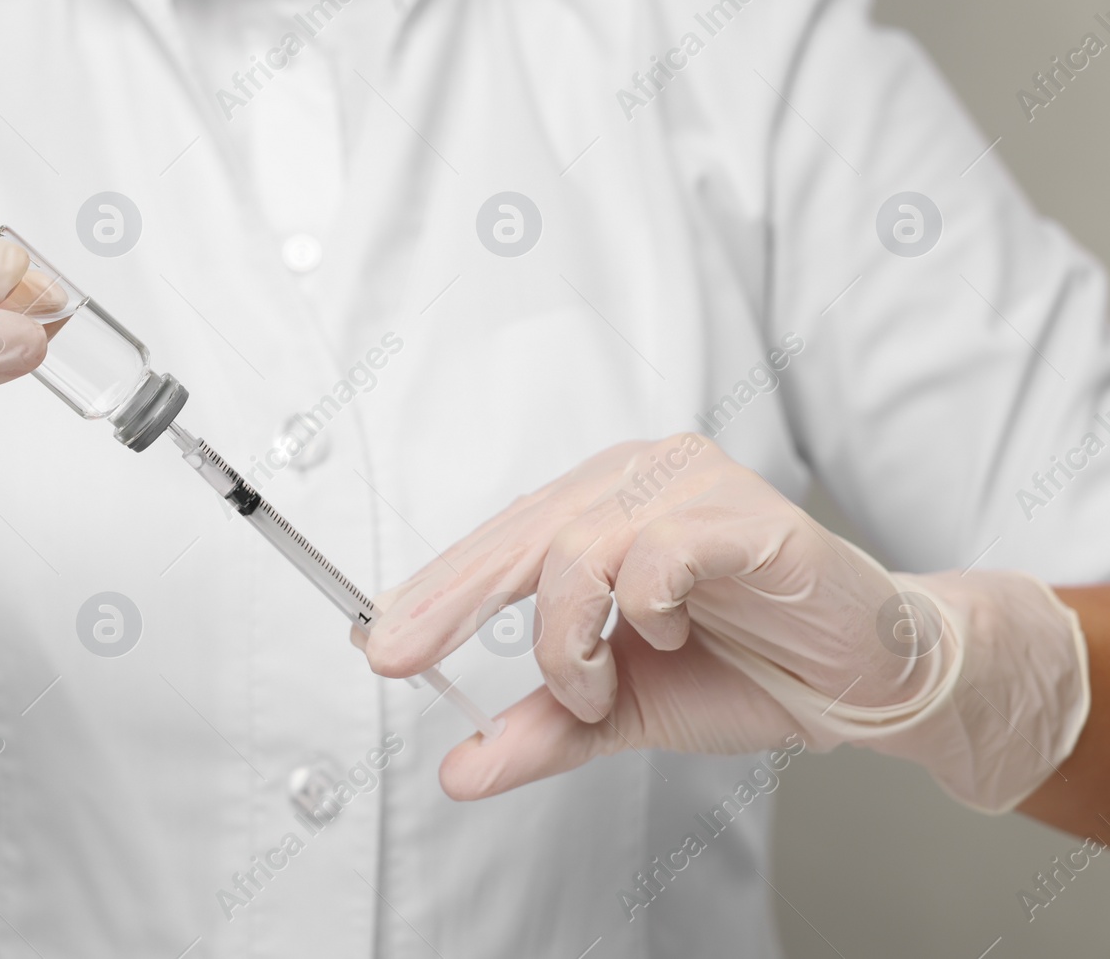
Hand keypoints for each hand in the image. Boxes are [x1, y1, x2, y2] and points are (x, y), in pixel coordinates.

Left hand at [362, 435, 1088, 811]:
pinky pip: (656, 554)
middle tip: (402, 657)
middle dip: (451, 604)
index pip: (499, 542)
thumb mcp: (621, 710)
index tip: (380, 646)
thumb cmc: (745, 667)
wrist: (864, 680)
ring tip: (603, 685)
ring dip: (572, 640)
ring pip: (574, 550)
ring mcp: (692, 486)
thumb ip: (544, 729)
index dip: (436, 592)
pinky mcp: (746, 518)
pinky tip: (668, 637)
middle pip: (517, 535)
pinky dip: (644, 612)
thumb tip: (459, 767)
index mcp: (600, 505)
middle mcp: (637, 477)